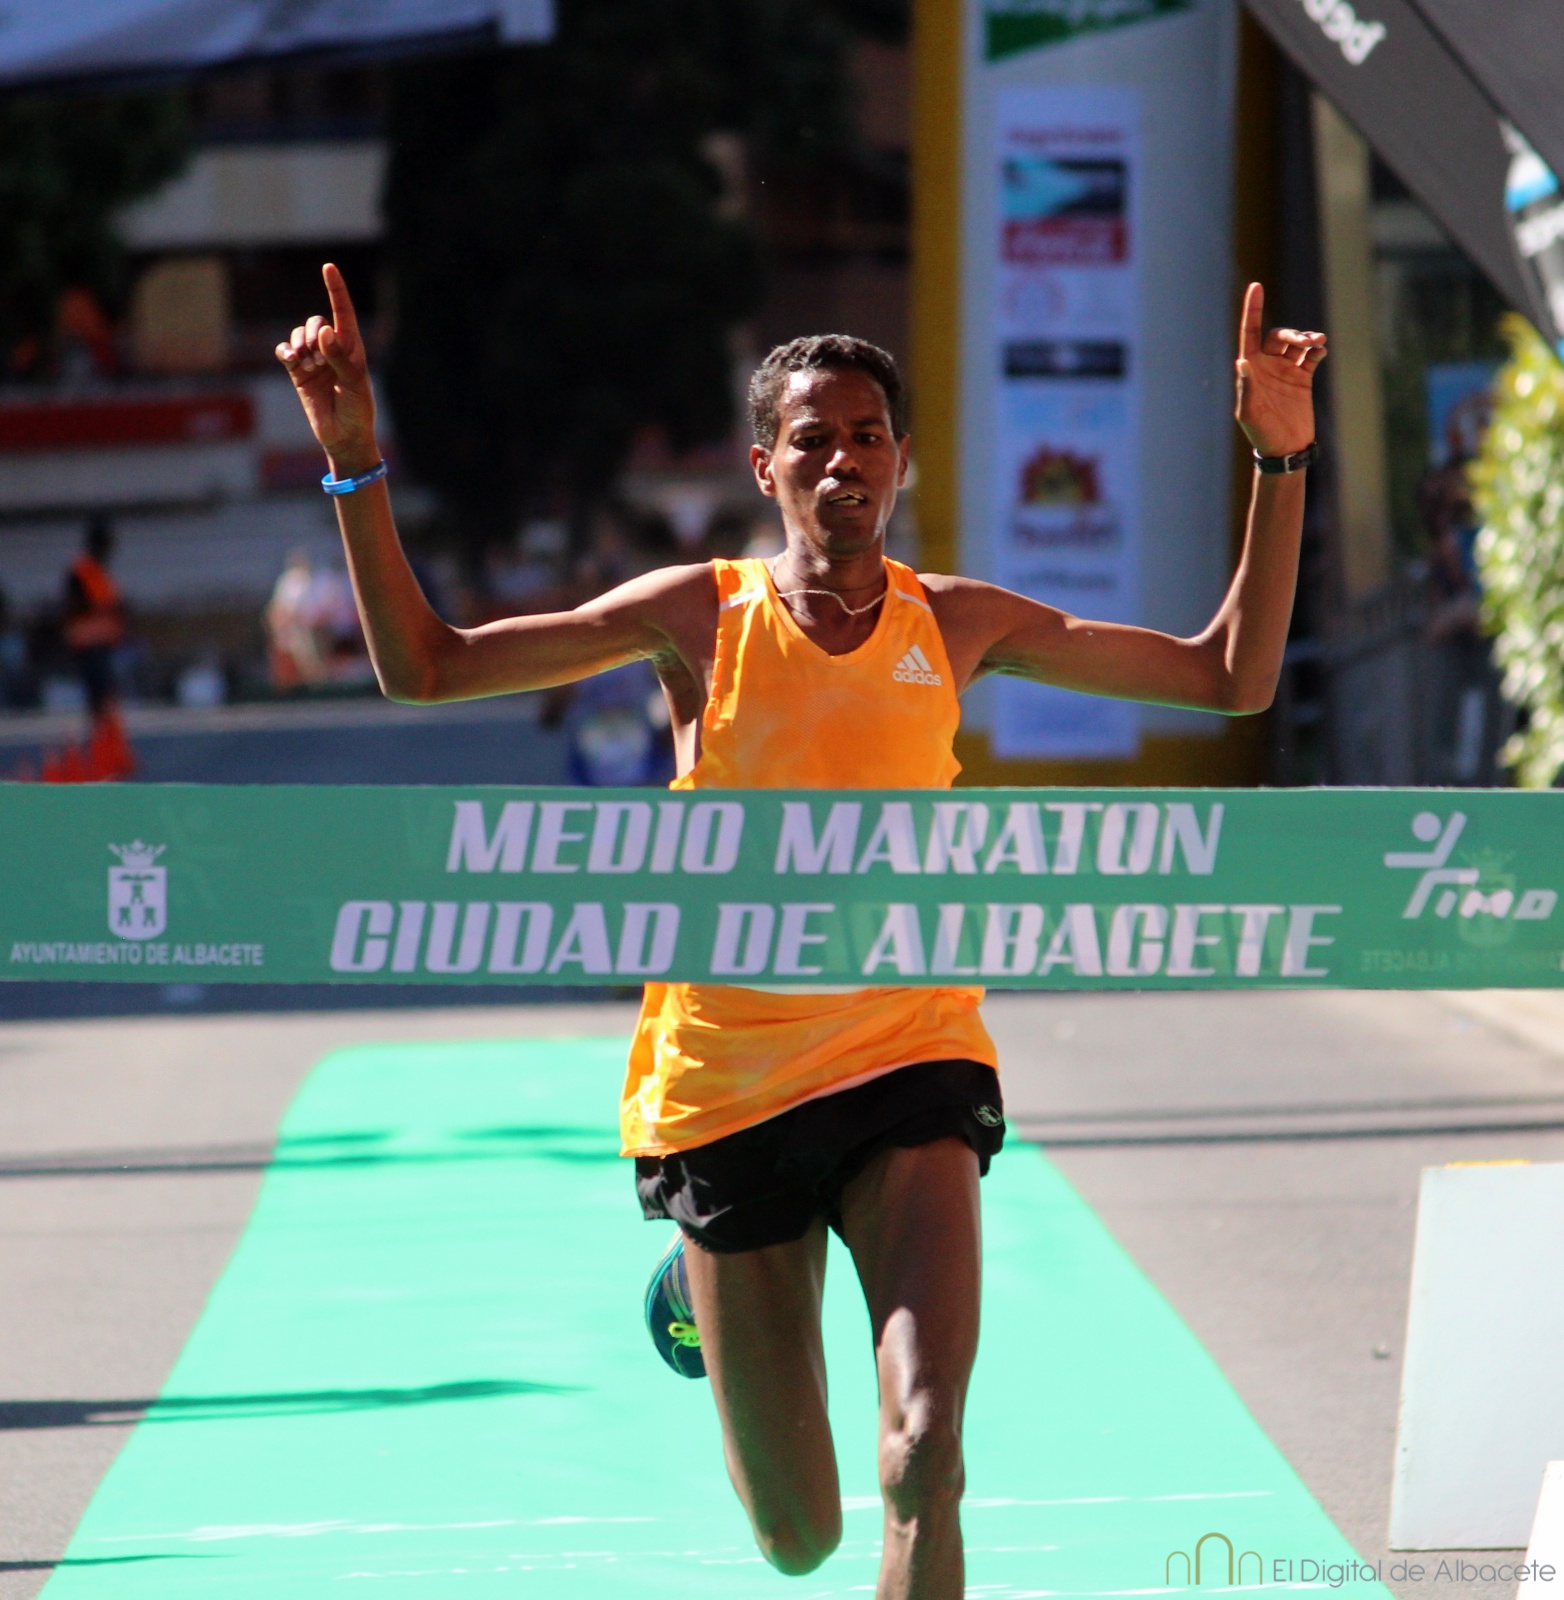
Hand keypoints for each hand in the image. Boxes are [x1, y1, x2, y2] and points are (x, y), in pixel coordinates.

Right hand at [275, 263, 378, 475]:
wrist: (344, 437)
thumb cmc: (357, 410)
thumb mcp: (353, 383)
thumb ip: (339, 357)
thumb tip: (325, 330)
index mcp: (353, 348)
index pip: (343, 312)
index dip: (336, 289)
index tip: (328, 267)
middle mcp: (333, 350)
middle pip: (316, 323)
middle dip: (312, 333)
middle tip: (316, 356)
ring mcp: (314, 360)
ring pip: (300, 335)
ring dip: (300, 344)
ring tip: (308, 366)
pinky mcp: (298, 373)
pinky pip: (286, 351)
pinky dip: (286, 351)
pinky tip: (291, 359)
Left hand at [1233, 282, 1325, 458]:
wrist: (1285, 449)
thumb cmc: (1261, 433)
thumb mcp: (1249, 413)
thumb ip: (1246, 387)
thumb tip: (1242, 361)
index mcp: (1250, 369)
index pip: (1250, 333)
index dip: (1252, 310)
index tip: (1255, 286)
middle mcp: (1267, 365)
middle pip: (1278, 336)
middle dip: (1293, 334)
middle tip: (1307, 342)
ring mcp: (1286, 370)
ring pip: (1296, 343)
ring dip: (1307, 339)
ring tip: (1317, 344)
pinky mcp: (1303, 378)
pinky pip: (1311, 356)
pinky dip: (1316, 351)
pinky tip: (1320, 352)